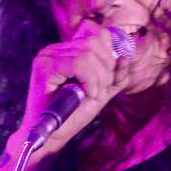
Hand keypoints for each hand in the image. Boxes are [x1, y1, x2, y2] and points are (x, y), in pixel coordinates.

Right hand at [10, 21, 131, 158]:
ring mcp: (48, 56)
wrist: (52, 136)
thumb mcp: (102, 91)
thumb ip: (116, 74)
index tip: (106, 78)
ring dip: (99, 78)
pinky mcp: (44, 67)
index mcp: (68, 50)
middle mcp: (55, 48)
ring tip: (92, 94)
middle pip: (95, 41)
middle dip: (106, 68)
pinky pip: (79, 63)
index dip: (110, 53)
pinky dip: (90, 81)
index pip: (98, 33)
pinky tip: (88, 95)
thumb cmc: (73, 115)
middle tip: (99, 90)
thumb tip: (125, 54)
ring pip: (88, 53)